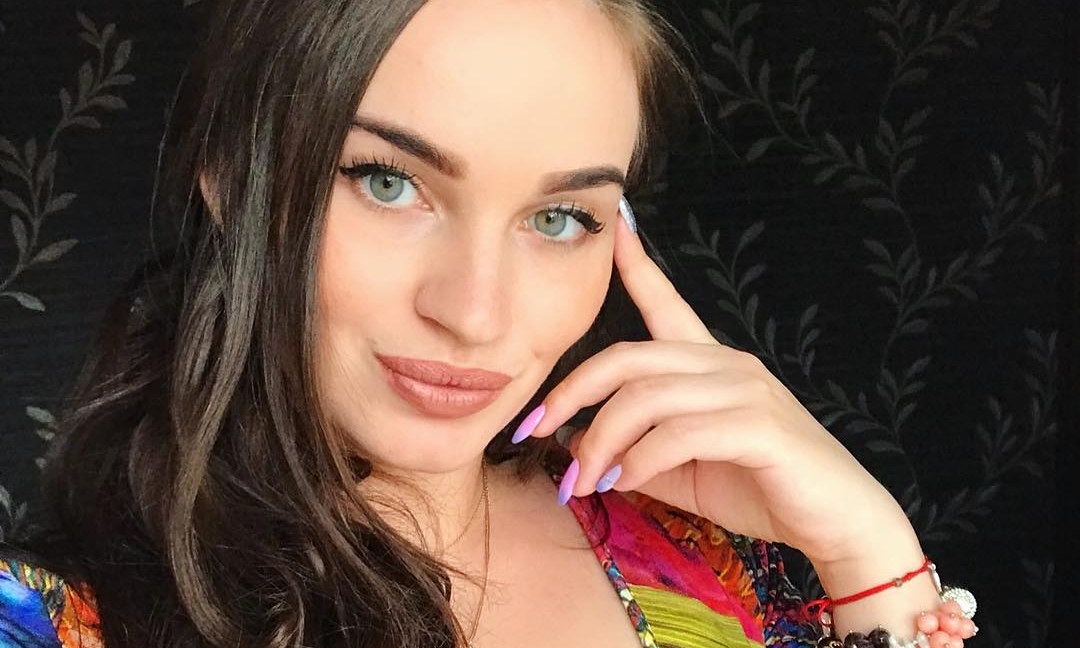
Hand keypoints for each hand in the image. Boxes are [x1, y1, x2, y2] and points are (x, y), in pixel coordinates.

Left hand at [522, 213, 917, 567]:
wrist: (838, 522)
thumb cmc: (759, 489)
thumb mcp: (680, 469)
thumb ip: (633, 449)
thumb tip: (574, 440)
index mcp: (709, 363)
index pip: (665, 302)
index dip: (635, 264)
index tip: (611, 227)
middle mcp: (725, 362)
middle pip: (627, 357)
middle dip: (571, 393)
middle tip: (533, 430)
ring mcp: (744, 389)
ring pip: (645, 396)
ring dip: (601, 441)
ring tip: (584, 480)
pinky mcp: (758, 424)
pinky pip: (677, 433)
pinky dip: (640, 460)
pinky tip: (626, 481)